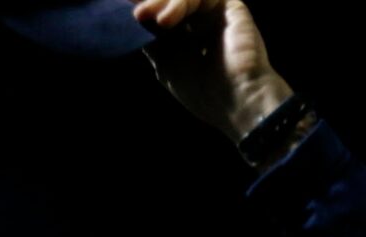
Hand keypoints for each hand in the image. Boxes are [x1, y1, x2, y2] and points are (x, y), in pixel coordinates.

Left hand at [135, 0, 291, 142]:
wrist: (236, 99)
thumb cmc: (202, 91)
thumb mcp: (166, 65)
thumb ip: (152, 38)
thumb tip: (135, 13)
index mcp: (184, 40)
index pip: (160, 15)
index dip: (145, 11)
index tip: (129, 14)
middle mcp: (199, 24)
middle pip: (169, 1)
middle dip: (151, 4)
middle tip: (137, 14)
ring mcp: (213, 14)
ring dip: (162, 3)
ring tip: (153, 21)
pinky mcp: (229, 6)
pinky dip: (180, 2)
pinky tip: (166, 20)